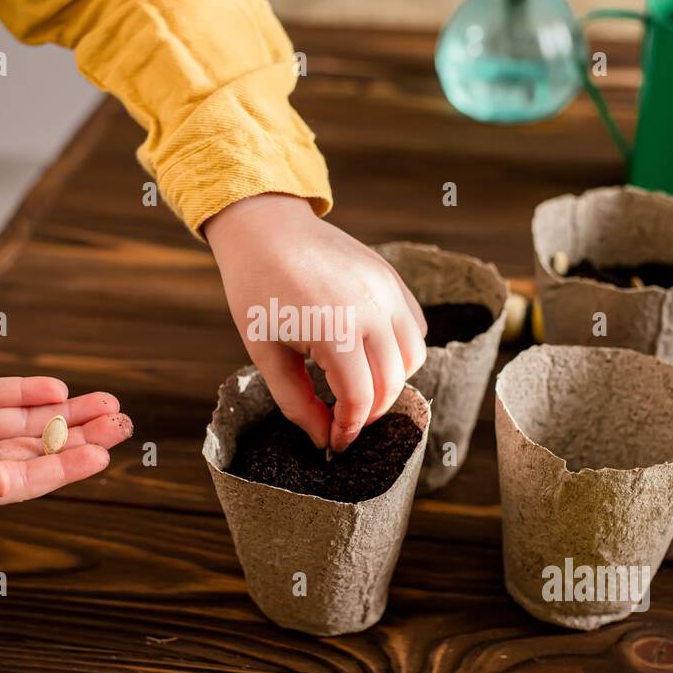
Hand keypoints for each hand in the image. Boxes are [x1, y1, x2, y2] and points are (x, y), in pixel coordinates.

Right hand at [0, 370, 131, 516]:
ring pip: (24, 422)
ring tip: (108, 403)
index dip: (64, 468)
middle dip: (80, 437)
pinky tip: (57, 388)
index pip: (25, 481)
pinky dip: (26, 391)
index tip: (102, 455)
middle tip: (123, 422)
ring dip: (65, 413)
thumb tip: (3, 484)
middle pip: (36, 450)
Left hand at [205, 193, 426, 451]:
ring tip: (359, 388)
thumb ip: (297, 403)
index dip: (349, 429)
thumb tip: (324, 439)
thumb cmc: (257, 292)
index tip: (336, 443)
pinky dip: (401, 350)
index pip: (360, 399)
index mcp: (335, 329)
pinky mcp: (392, 279)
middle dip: (369, 412)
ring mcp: (387, 291)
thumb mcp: (266, 355)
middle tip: (345, 421)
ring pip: (413, 357)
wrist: (265, 230)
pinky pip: (415, 327)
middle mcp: (371, 309)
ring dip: (392, 382)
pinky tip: (370, 354)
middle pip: (392, 383)